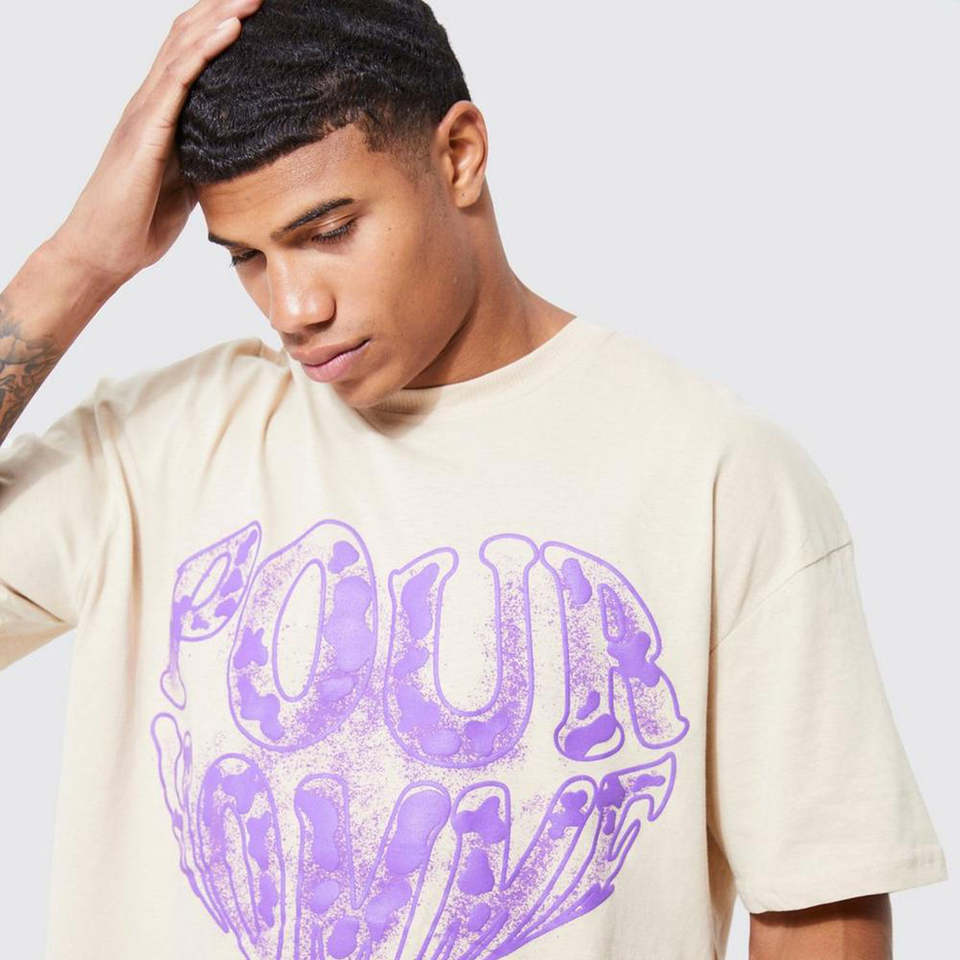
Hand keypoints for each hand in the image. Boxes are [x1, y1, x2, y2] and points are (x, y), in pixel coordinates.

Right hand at [47, 0, 262, 289]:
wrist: (106, 251)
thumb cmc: (142, 221)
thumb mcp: (188, 182)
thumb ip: (208, 158)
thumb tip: (241, 154)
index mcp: (164, 114)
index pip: (193, 54)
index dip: (222, 25)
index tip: (259, 10)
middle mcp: (152, 103)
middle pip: (189, 38)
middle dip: (225, 7)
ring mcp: (146, 112)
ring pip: (184, 47)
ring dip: (221, 15)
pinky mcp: (145, 130)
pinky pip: (178, 80)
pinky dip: (205, 51)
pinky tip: (231, 29)